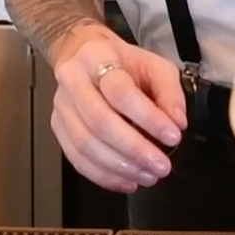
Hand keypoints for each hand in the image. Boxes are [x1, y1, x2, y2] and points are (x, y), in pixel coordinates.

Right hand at [49, 23, 187, 193]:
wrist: (85, 53)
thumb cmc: (123, 62)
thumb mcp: (154, 64)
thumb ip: (170, 92)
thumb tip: (177, 123)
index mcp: (97, 56)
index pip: (121, 92)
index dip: (148, 117)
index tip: (173, 136)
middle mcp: (73, 80)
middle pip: (100, 122)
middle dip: (134, 149)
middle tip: (161, 166)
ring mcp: (62, 106)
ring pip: (86, 145)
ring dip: (120, 167)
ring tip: (148, 176)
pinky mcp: (58, 127)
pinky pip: (77, 159)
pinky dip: (104, 175)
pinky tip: (127, 181)